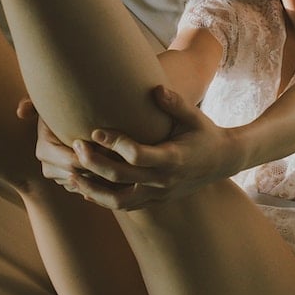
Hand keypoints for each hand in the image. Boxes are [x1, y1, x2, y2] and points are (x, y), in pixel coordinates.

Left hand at [32, 86, 241, 210]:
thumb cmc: (205, 134)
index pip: (138, 155)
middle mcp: (164, 179)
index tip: (95, 131)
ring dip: (93, 189)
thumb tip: (155, 88)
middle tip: (77, 146)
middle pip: (122, 178)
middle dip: (95, 162)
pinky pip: (125, 206)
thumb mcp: (195, 116)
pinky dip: (103, 199)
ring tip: (72, 176)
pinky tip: (85, 189)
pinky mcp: (155, 200)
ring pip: (119, 201)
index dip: (115, 143)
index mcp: (174, 158)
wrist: (223, 162)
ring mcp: (159, 193)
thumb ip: (175, 103)